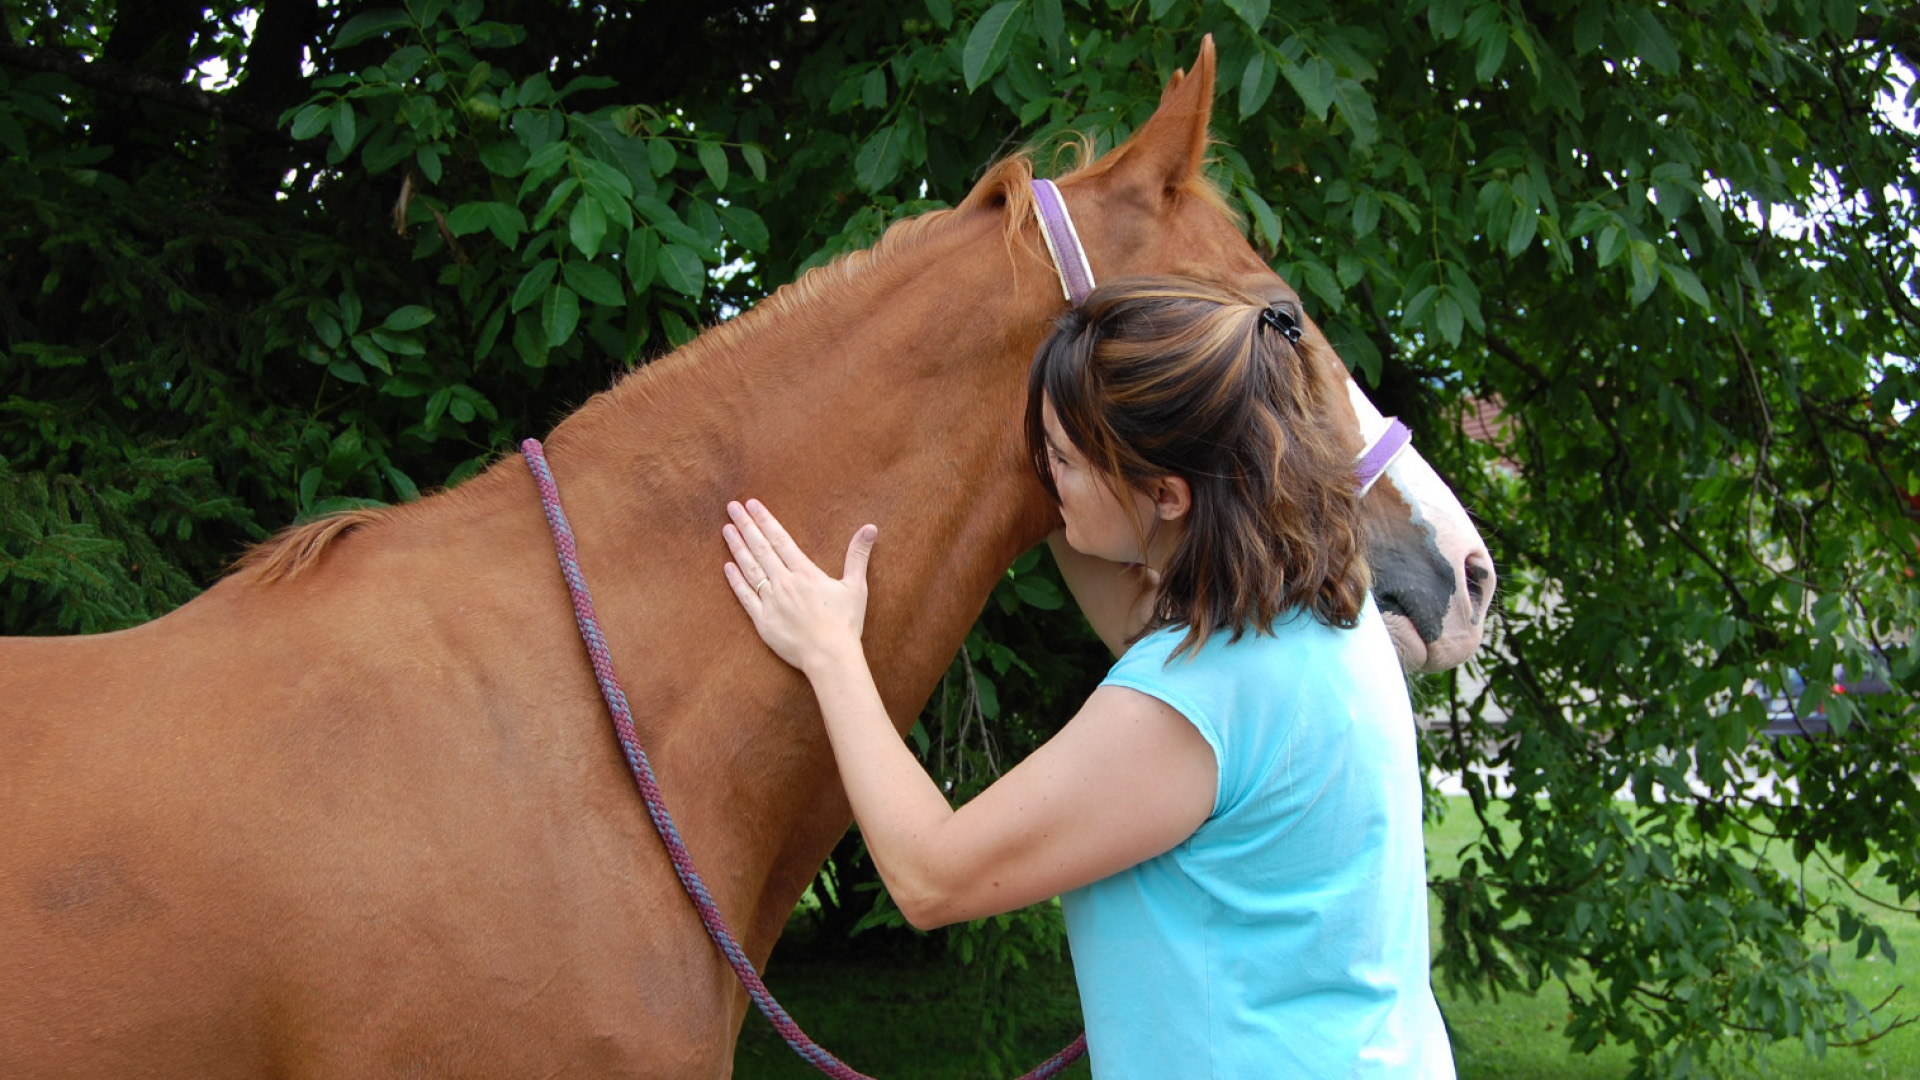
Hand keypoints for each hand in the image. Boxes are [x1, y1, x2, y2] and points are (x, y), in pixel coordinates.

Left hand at [722, 499, 877, 675]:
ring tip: (726, 529)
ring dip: (737, 547)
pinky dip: (735, 580)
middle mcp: (785, 583)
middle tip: (732, 508)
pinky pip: (745, 596)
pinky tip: (727, 566)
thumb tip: (870, 528)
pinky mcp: (763, 621)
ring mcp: (771, 601)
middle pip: (760, 548)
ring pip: (750, 568)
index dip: (765, 520)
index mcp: (805, 573)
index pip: (780, 539)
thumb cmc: (845, 623)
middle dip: (745, 525)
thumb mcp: (856, 587)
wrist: (830, 657)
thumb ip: (858, 555)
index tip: (752, 504)